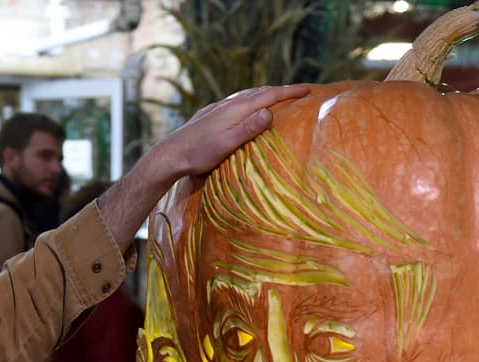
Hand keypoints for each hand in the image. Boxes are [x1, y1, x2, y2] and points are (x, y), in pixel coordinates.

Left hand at [96, 84, 310, 248]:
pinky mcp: (209, 114)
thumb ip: (248, 129)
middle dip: (281, 90)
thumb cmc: (198, 155)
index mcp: (236, 109)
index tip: (309, 89)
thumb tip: (270, 113)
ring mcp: (217, 108)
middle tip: (300, 90)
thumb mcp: (226, 145)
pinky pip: (235, 102)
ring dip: (264, 94)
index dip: (290, 92)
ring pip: (246, 95)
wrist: (169, 155)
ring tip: (277, 96)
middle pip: (259, 92)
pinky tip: (244, 106)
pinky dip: (248, 100)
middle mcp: (227, 104)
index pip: (269, 95)